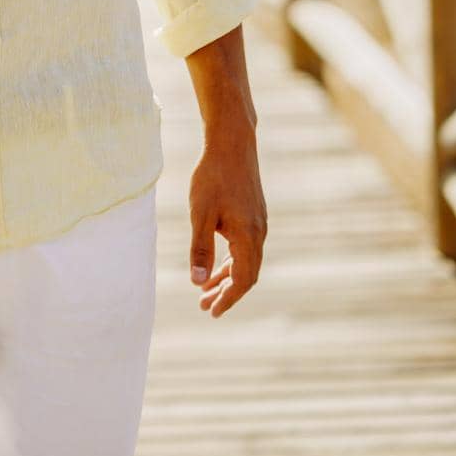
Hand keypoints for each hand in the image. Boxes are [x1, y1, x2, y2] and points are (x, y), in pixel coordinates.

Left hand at [187, 126, 266, 317]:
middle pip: (246, 274)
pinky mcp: (253, 214)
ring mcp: (258, 223)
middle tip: (204, 307)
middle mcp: (259, 233)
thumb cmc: (213, 177)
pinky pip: (245, 247)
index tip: (211, 312)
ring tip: (205, 291)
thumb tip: (197, 282)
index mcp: (248, 237)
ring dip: (227, 277)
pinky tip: (216, 264)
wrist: (232, 143)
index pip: (242, 280)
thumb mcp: (201, 214)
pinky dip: (231, 260)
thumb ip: (200, 249)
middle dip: (226, 293)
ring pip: (245, 261)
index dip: (227, 299)